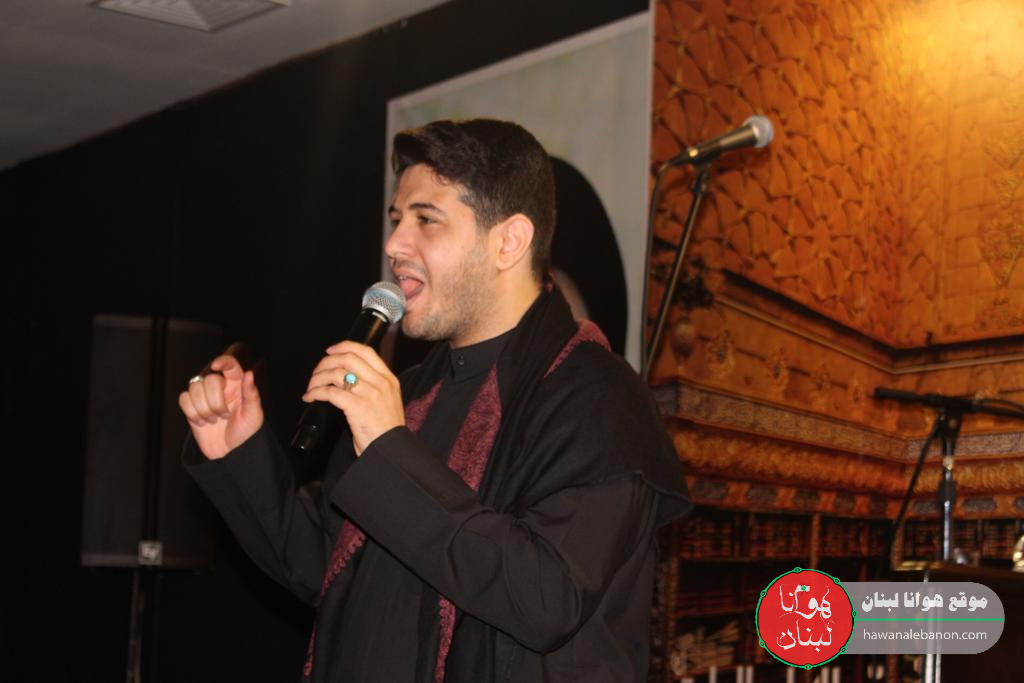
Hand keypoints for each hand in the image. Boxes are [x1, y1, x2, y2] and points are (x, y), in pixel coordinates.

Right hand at [178, 354, 263, 459]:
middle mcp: (220, 387)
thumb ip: (252, 394)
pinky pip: (184, 399)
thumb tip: (249, 374)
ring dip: (204, 408)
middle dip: (215, 401)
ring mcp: (204, 396)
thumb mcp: (254, 415)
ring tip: (214, 420)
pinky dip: (192, 412)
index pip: (230, 365)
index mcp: (237, 385)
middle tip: (224, 416)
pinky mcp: (191, 406)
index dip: (223, 361)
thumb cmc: (245, 432)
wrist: (229, 452)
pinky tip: (202, 422)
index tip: (216, 366)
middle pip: (209, 379)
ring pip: (194, 388)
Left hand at [302, 341, 403, 455]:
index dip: (344, 346)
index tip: (331, 351)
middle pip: (348, 359)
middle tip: (317, 372)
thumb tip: (348, 376)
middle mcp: (381, 383)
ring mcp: (370, 394)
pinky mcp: (359, 407)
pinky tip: (310, 398)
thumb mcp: (387, 401)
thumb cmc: (386, 430)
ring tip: (311, 387)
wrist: (390, 450)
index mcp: (388, 379)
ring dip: (318, 378)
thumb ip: (372, 386)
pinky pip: (331, 392)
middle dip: (326, 362)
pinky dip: (316, 393)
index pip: (365, 351)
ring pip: (336, 374)